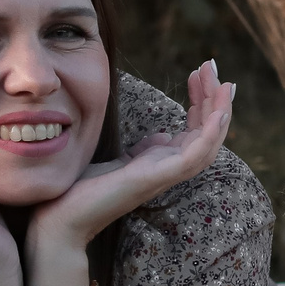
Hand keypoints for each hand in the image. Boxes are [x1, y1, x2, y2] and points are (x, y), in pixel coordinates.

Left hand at [27, 60, 235, 260]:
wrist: (61, 218)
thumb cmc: (82, 192)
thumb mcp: (117, 160)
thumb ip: (141, 150)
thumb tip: (162, 136)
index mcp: (160, 163)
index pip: (193, 129)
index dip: (200, 100)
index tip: (198, 74)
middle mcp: (168, 169)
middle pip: (206, 132)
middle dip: (213, 97)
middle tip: (212, 67)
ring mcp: (166, 175)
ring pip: (209, 142)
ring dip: (219, 111)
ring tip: (223, 81)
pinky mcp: (158, 178)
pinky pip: (196, 155)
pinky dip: (211, 132)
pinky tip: (218, 111)